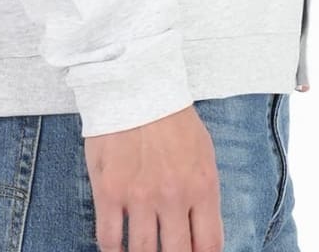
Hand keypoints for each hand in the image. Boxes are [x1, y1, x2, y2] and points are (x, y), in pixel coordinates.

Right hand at [84, 104, 222, 251]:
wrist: (135, 84)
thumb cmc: (171, 116)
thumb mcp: (203, 152)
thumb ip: (204, 193)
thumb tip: (201, 229)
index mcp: (201, 187)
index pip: (209, 245)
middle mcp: (173, 197)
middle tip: (166, 251)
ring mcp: (139, 196)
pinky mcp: (109, 191)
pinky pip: (108, 239)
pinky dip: (113, 251)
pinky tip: (116, 249)